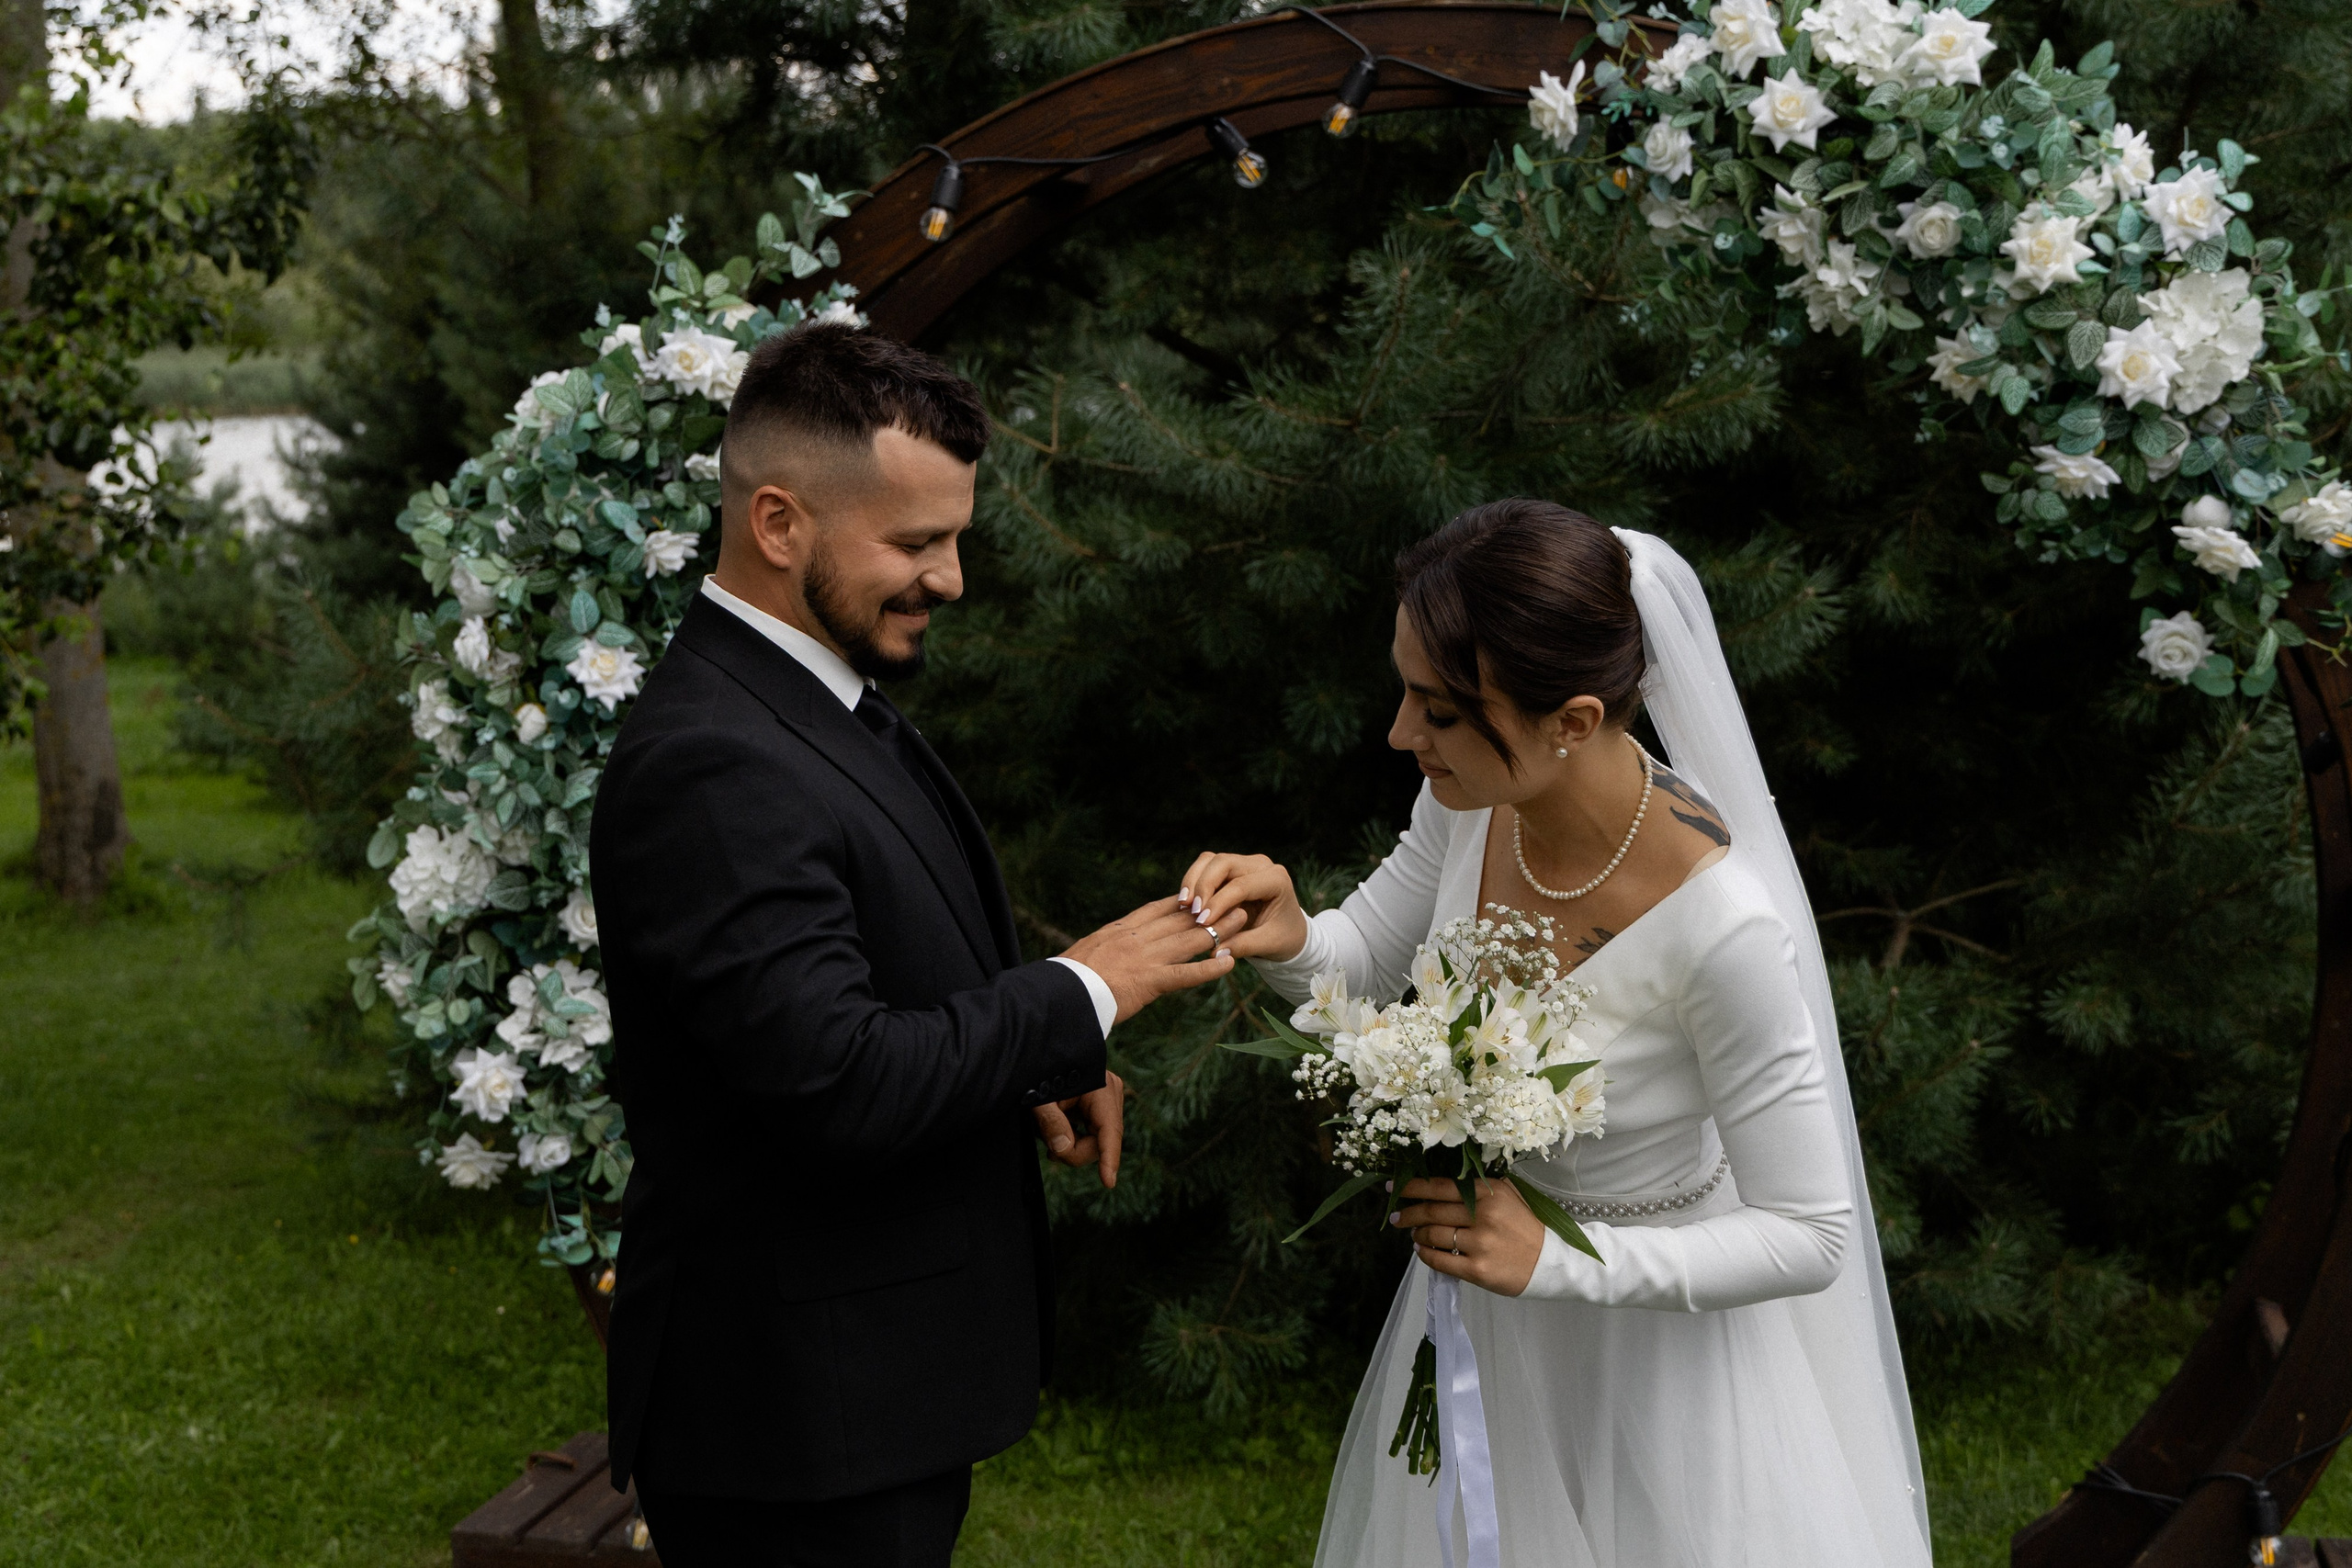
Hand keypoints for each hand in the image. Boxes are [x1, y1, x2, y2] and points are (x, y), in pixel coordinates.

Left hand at [1033, 1069, 1125, 1187]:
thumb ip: (1050, 1122)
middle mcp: (1111, 1095)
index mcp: (1102, 1087)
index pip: (1109, 1130)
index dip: (1109, 1158)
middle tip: (1049, 1147)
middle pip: (1100, 1142)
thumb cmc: (1042, 1071)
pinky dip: (1073, 1139)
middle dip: (1073, 1150)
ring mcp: (1108, 1102)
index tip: (1108, 1182)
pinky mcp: (1100, 1108)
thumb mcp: (1040, 1096)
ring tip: (1048, 1133)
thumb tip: (1064, 1148)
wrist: (1043, 1055)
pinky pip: (1091, 1135)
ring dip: (1071, 1144)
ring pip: (1095, 1142)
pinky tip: (1058, 1136)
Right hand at [1060, 896, 1234, 1023]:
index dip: (1179, 901)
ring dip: (1219, 929)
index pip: (1153, 910)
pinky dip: (1210, 969)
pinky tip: (1229, 964)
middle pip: (1179, 918)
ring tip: (1242, 919)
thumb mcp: (1080, 959)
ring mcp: (1143, 958)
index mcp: (1116, 931)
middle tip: (1232, 898)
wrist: (1056, 995)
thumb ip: (1098, 954)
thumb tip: (1100, 958)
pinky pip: (1186, 974)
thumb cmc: (1062, 983)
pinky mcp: (1148, 982)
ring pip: (1189, 939)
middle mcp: (1133, 939)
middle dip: (1209, 908)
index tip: (1198, 893)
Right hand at [1176, 852, 1308, 962]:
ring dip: (1194, 881)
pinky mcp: (1231, 869)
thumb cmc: (1283, 937)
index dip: (1219, 902)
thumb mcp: (1268, 944)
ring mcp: (1245, 863)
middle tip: (1190, 912)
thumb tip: (1215, 951)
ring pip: (1210, 861)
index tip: (1202, 922)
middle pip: (1223, 863)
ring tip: (1184, 906)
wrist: (1289, 931)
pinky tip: (1186, 903)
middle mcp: (1261, 865)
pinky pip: (1206, 867)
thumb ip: (1243, 945)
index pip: (1241, 885)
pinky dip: (1193, 881)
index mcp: (1276, 880)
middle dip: (1203, 886)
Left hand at [1392, 1175, 1544, 1296]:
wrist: (1552, 1262)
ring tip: (1414, 1235)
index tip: (1394, 1189)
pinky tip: (1422, 1251)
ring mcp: (1480, 1244)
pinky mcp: (1478, 1270)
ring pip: (1433, 1236)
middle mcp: (1483, 1216)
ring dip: (1417, 1235)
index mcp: (1489, 1193)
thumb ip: (1479, 1188)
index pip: (1440, 1187)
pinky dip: (1426, 1255)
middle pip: (1432, 1211)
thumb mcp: (1509, 1195)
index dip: (1412, 1187)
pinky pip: (1440, 1261)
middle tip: (1395, 1217)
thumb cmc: (1527, 1227)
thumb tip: (1441, 1185)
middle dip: (1408, 1214)